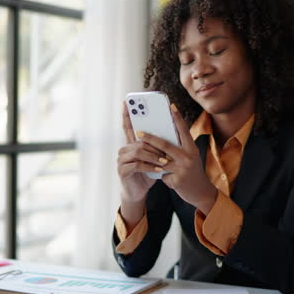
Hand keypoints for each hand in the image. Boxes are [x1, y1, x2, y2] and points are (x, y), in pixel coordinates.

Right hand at [117, 101, 160, 221]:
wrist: (138, 192)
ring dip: (154, 155)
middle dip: (154, 141)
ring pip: (138, 151)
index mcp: (132, 144)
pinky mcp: (123, 171)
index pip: (128, 126)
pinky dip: (149, 166)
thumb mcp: (155, 157)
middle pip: (139, 140)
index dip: (127, 114)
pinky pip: (137, 165)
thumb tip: (172, 129)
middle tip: (166, 142)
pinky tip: (159, 169)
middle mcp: (124, 149)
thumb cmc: (148, 172)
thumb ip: (158, 145)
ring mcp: (121, 160)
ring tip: (166, 161)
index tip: (126, 101)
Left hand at [135, 104, 217, 212]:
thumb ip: (179, 148)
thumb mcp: (189, 157)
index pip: (184, 131)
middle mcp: (188, 158)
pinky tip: (158, 175)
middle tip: (139, 132)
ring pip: (160, 160)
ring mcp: (182, 170)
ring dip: (148, 156)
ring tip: (138, 149)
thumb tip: (162, 136)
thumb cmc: (192, 171)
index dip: (177, 118)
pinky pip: (161, 174)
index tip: (170, 106)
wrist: (201, 192)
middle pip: (166, 145)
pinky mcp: (176, 180)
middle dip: (150, 138)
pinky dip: (157, 173)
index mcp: (192, 149)